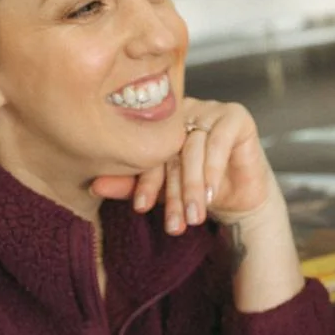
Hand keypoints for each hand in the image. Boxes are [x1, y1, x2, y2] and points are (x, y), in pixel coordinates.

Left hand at [93, 98, 280, 234]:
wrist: (240, 199)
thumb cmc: (197, 190)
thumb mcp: (162, 192)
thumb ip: (132, 186)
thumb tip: (94, 186)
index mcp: (160, 122)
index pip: (148, 150)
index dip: (145, 181)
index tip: (141, 208)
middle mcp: (183, 110)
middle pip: (171, 151)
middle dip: (172, 192)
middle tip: (173, 225)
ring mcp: (209, 109)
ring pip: (194, 149)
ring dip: (193, 187)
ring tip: (194, 217)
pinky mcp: (235, 116)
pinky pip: (219, 143)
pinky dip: (213, 171)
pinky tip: (211, 195)